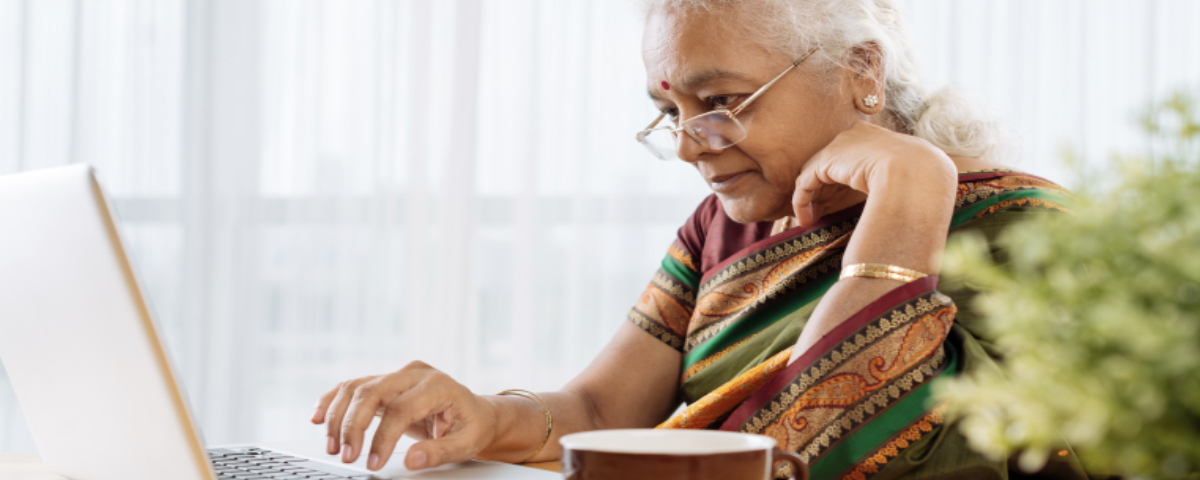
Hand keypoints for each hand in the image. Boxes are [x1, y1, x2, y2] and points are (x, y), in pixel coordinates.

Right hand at [312, 361, 498, 470]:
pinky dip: (333, 401)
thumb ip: (439, 452)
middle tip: (345, 455)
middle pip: (372, 391)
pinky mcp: (386, 381)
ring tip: (332, 447)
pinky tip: (318, 417)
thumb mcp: (466, 443)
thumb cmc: (472, 426)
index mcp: (438, 385)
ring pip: (357, 387)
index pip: (401, 408)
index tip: (372, 462)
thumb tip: (411, 460)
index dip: (382, 437)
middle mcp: (415, 373)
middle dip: (353, 425)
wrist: (474, 412)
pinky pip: (353, 386)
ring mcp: (398, 374)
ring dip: (338, 416)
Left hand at [791, 121, 954, 225]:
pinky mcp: (827, 161)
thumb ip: (895, 182)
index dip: (843, 183)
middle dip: (824, 191)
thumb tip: (893, 199)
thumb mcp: (910, 178)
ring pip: (816, 173)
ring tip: (808, 220)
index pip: (853, 158)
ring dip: (811, 199)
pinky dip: (802, 202)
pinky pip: (807, 182)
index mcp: (881, 137)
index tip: (840, 204)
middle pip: (832, 164)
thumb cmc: (923, 183)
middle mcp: (858, 135)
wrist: (919, 174)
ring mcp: (842, 145)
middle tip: (820, 213)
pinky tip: (805, 220)